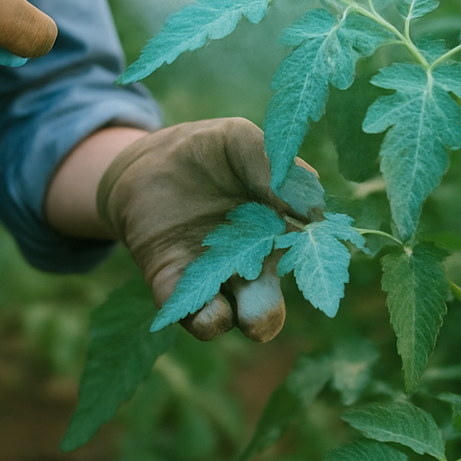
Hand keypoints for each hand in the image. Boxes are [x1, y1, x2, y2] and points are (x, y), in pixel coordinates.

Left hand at [96, 118, 310, 342]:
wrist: (147, 158)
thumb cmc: (205, 150)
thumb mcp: (238, 140)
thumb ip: (272, 166)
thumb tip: (312, 208)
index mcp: (276, 231)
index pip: (303, 257)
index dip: (313, 260)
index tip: (311, 251)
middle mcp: (248, 264)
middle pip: (266, 305)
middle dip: (267, 315)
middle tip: (263, 309)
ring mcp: (209, 276)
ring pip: (230, 317)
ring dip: (233, 320)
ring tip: (228, 312)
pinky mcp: (172, 283)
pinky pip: (188, 312)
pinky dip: (197, 316)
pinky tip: (201, 310)